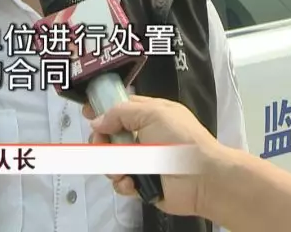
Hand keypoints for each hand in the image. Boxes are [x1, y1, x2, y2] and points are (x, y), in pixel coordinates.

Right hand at [82, 95, 222, 218]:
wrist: (202, 177)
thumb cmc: (181, 140)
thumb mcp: (153, 113)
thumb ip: (121, 113)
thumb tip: (97, 121)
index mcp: (150, 114)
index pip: (121, 108)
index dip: (103, 109)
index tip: (87, 112)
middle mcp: (144, 136)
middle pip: (110, 134)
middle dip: (101, 140)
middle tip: (101, 143)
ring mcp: (142, 160)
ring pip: (111, 160)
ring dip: (111, 164)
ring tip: (121, 169)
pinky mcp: (142, 182)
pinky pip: (121, 181)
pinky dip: (122, 182)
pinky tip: (131, 182)